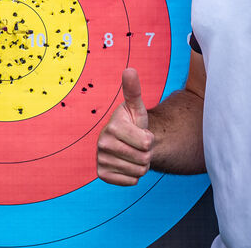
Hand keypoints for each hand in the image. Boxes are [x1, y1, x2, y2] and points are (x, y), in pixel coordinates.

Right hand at [96, 68, 153, 185]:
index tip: (140, 132)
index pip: (147, 142)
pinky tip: (126, 164)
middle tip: (137, 145)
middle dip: (146, 153)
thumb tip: (129, 70)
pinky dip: (133, 176)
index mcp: (113, 126)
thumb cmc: (133, 122)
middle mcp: (103, 143)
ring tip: (133, 153)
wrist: (124, 141)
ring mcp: (101, 159)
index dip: (149, 138)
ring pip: (139, 172)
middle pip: (144, 159)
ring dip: (141, 164)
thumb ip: (133, 90)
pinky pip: (131, 182)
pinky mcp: (102, 174)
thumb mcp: (136, 107)